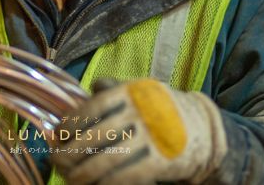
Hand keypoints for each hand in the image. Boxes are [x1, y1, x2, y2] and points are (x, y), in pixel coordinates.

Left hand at [51, 78, 226, 183]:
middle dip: (70, 153)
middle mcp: (142, 113)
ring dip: (83, 174)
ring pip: (106, 161)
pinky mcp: (161, 163)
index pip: (92, 108)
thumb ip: (114, 89)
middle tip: (57, 162)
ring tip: (71, 179)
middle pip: (95, 137)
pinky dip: (106, 184)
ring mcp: (152, 138)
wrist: (206, 132)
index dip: (71, 125)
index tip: (58, 136)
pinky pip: (125, 178)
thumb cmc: (165, 110)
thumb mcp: (142, 90)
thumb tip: (83, 93)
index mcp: (134, 92)